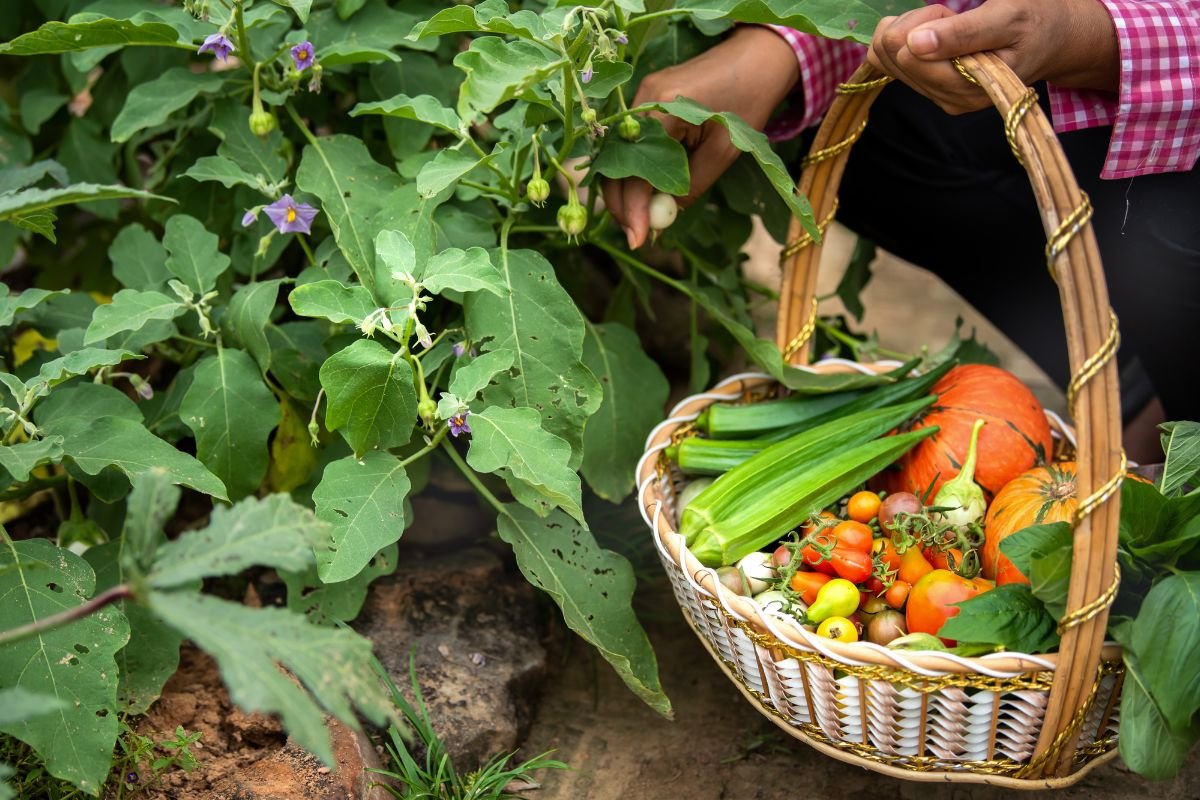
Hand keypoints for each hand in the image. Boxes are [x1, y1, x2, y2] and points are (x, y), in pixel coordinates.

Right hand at [604, 26, 798, 248]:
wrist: (753, 58)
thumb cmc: (747, 101)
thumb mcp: (724, 152)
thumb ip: (691, 186)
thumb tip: (663, 219)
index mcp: (662, 109)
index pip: (634, 171)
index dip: (633, 211)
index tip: (639, 241)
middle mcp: (641, 100)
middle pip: (615, 165)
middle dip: (623, 205)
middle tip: (637, 236)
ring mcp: (639, 98)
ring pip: (618, 156)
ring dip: (625, 191)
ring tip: (640, 221)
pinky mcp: (644, 101)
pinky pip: (629, 143)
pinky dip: (633, 171)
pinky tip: (644, 194)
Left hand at [867, 0, 1118, 115]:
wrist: (1050, 41)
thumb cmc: (1034, 22)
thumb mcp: (1008, 17)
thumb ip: (963, 32)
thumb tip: (914, 44)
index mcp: (969, 87)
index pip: (907, 54)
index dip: (928, 21)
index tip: (954, 14)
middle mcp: (949, 99)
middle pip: (891, 54)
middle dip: (918, 24)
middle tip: (953, 18)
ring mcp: (937, 97)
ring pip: (884, 57)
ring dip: (912, 30)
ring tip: (950, 27)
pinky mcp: (928, 90)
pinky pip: (889, 63)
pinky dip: (908, 39)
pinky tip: (937, 37)